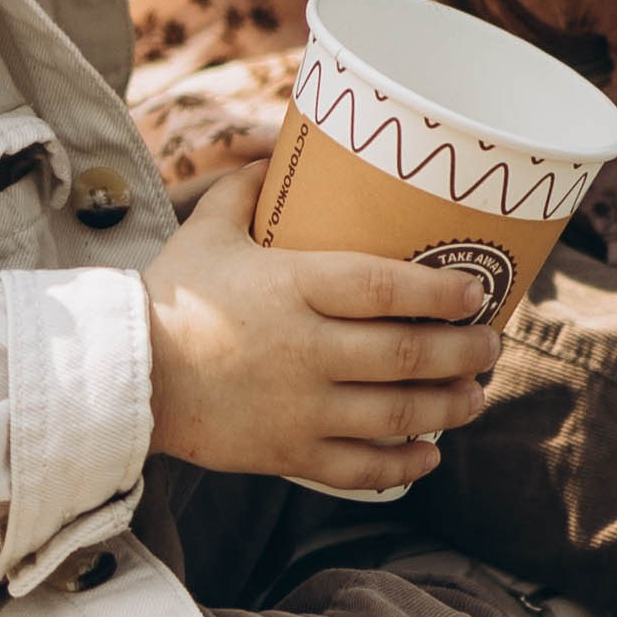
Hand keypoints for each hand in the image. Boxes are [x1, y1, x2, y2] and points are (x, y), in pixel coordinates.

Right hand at [142, 168, 503, 494]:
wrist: (125, 378)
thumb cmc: (172, 298)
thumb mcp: (207, 230)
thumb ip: (246, 187)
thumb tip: (279, 149)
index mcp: (292, 287)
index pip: (385, 288)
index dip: (441, 291)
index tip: (477, 290)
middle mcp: (306, 350)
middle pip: (408, 354)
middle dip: (464, 352)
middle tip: (491, 344)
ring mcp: (301, 408)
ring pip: (398, 414)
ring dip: (449, 406)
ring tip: (474, 396)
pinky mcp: (288, 452)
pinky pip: (362, 467)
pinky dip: (404, 464)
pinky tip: (428, 452)